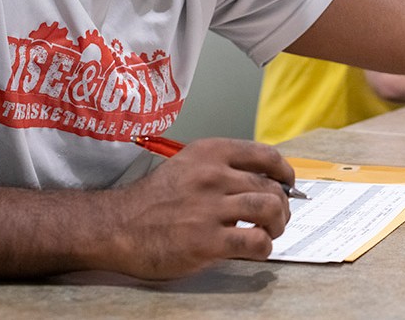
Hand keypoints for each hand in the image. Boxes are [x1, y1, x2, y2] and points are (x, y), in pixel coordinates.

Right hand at [106, 138, 293, 278]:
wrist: (117, 226)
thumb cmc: (153, 200)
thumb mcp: (188, 167)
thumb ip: (223, 169)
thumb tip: (266, 182)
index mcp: (210, 153)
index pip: (266, 155)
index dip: (285, 172)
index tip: (288, 183)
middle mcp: (213, 175)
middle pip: (271, 187)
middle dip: (282, 206)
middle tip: (276, 218)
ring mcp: (210, 207)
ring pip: (270, 210)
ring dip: (277, 224)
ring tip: (269, 232)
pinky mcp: (206, 240)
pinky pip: (255, 241)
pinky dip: (264, 247)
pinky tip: (255, 250)